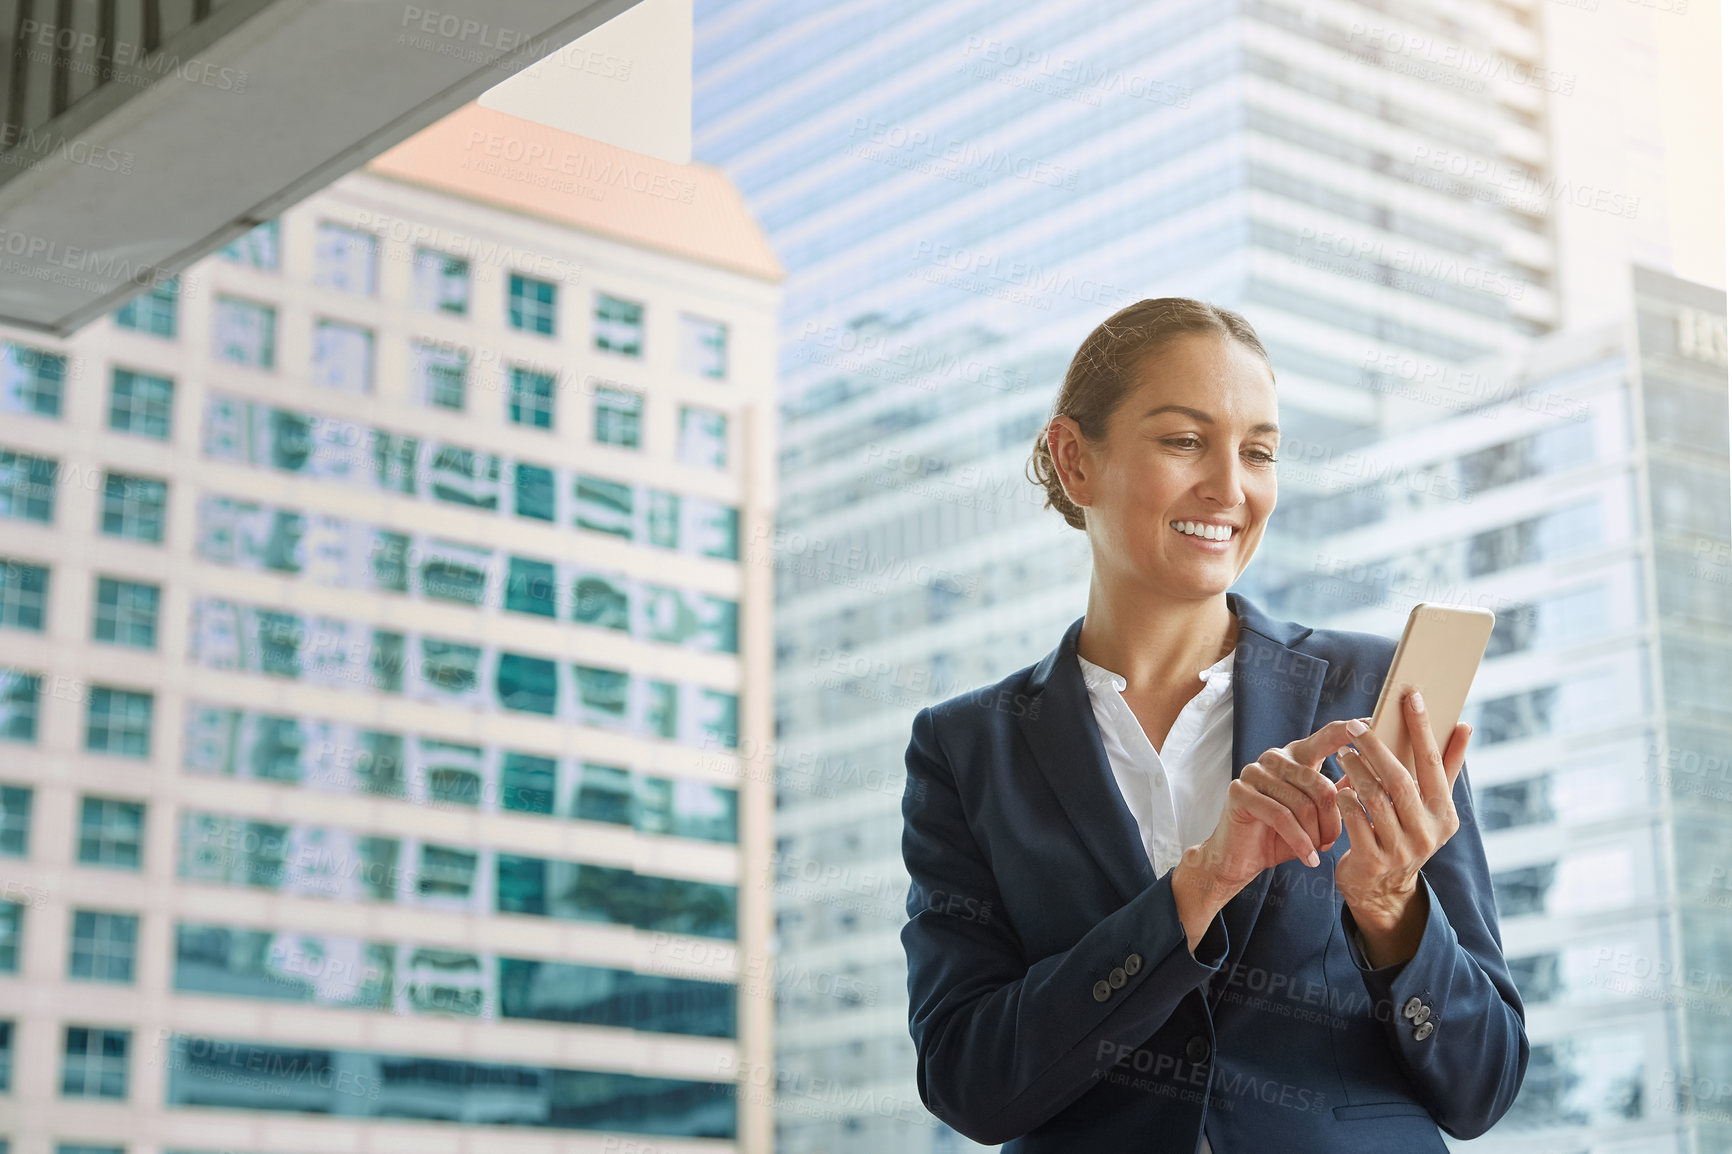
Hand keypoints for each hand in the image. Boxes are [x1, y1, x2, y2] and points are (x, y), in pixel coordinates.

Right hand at [1173, 718, 1361, 949]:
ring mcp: (1254, 771)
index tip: (1374, 723)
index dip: (1350, 730)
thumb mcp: (1317, 814)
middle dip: (1333, 821)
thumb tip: (1377, 775)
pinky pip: (1281, 817)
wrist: (1239, 859)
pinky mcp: (1239, 791)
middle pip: (1322, 785)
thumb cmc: (1282, 836)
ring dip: (1316, 836)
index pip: (1327, 736)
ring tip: (1318, 851)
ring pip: (1303, 804)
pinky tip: (1309, 858)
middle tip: (1332, 843)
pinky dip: (1300, 842)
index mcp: (1296, 756)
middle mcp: (1275, 757)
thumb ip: (1341, 793)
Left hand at [1333, 690, 1471, 966]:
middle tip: (1354, 725)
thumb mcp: (1429, 806)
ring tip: (1343, 753)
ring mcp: (1402, 850)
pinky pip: (1355, 821)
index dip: (1422, 728)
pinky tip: (1339, 788)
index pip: (1433, 763)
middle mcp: (1428, 833)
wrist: (1382, 889)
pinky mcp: (1373, 861)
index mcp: (1445, 814)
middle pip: (1399, 781)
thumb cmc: (1404, 832)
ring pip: (1374, 800)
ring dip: (1355, 771)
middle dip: (1375, 748)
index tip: (1411, 695)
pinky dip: (1346, 800)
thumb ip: (1445, 767)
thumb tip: (1464, 724)